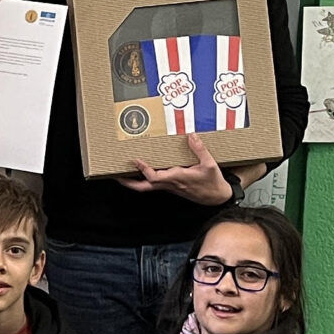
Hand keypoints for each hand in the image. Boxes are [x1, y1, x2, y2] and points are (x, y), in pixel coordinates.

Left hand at [115, 134, 235, 204]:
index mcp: (177, 178)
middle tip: (115, 175)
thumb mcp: (210, 164)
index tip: (135, 160)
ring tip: (122, 173)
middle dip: (128, 182)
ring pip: (147, 187)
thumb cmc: (213, 183)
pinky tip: (142, 173)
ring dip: (133, 181)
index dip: (144, 169)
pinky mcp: (172, 187)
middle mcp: (170, 184)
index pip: (155, 176)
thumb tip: (191, 135)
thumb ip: (199, 149)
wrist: (217, 198)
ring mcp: (170, 187)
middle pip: (144, 187)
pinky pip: (154, 185)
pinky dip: (144, 180)